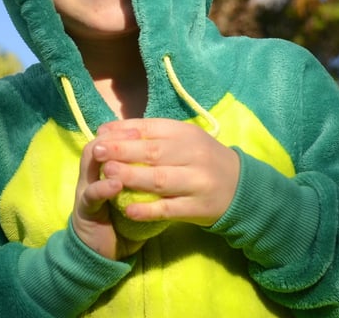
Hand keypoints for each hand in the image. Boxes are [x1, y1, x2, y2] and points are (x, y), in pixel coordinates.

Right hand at [71, 127, 145, 259]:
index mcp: (105, 167)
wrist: (103, 251)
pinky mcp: (83, 210)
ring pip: (89, 164)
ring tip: (123, 152)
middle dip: (115, 136)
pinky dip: (103, 188)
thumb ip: (147, 176)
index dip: (124, 129)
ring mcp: (85, 190)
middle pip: (98, 144)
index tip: (143, 126)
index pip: (111, 139)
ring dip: (107, 156)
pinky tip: (116, 185)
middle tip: (133, 133)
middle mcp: (91, 174)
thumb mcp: (139, 195)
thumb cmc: (125, 220)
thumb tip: (172, 158)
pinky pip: (91, 195)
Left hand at [93, 118, 239, 227]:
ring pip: (160, 179)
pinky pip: (170, 209)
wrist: (240, 186)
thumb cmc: (201, 158)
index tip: (99, 135)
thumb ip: (149, 134)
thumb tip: (108, 130)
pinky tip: (128, 209)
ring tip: (107, 175)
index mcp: (186, 134)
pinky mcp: (198, 207)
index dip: (123, 131)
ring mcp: (197, 182)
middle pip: (153, 152)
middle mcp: (193, 155)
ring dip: (131, 177)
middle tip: (97, 152)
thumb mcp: (182, 139)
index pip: (151, 128)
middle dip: (122, 151)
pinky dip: (148, 209)